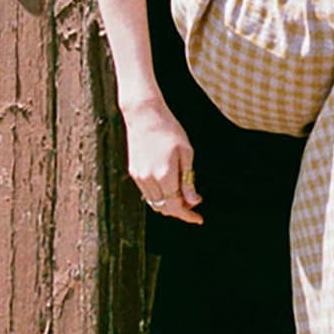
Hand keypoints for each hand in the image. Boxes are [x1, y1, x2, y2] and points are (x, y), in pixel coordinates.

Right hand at [124, 104, 202, 224]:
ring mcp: (139, 177)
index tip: (199, 219)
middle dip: (180, 211)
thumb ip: (188, 180)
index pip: (176, 206)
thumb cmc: (170, 130)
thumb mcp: (186, 153)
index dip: (188, 216)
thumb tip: (194, 202)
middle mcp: (149, 179)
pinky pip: (147, 194)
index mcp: (165, 175)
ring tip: (183, 195)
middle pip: (165, 208)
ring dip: (169, 204)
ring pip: (155, 203)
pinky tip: (169, 187)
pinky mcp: (134, 172)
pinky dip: (159, 196)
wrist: (144, 114)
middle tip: (194, 203)